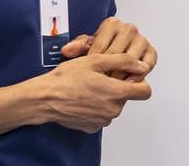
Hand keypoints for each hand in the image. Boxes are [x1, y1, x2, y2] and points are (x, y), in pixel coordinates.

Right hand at [31, 53, 152, 132]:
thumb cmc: (66, 78)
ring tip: (89, 87)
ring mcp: (102, 120)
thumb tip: (142, 66)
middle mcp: (113, 110)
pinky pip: (102, 116)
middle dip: (118, 87)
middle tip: (100, 78)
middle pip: (127, 97)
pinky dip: (97, 108)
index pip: (145, 92)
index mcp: (117, 93)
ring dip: (107, 98)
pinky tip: (84, 99)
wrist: (43, 99)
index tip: (127, 76)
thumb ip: (123, 62)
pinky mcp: (92, 127)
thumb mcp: (96, 60)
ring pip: (114, 106)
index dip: (139, 81)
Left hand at [61, 17, 157, 81]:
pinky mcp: (151, 52)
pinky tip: (127, 83)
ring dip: (122, 74)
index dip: (94, 62)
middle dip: (108, 71)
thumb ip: (77, 47)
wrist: (114, 53)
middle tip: (100, 83)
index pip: (101, 45)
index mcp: (112, 24)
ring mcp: (141, 40)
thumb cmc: (99, 50)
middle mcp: (129, 29)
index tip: (89, 73)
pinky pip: (147, 65)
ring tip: (112, 85)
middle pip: (117, 53)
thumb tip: (68, 50)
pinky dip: (138, 75)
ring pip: (132, 60)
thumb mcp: (85, 48)